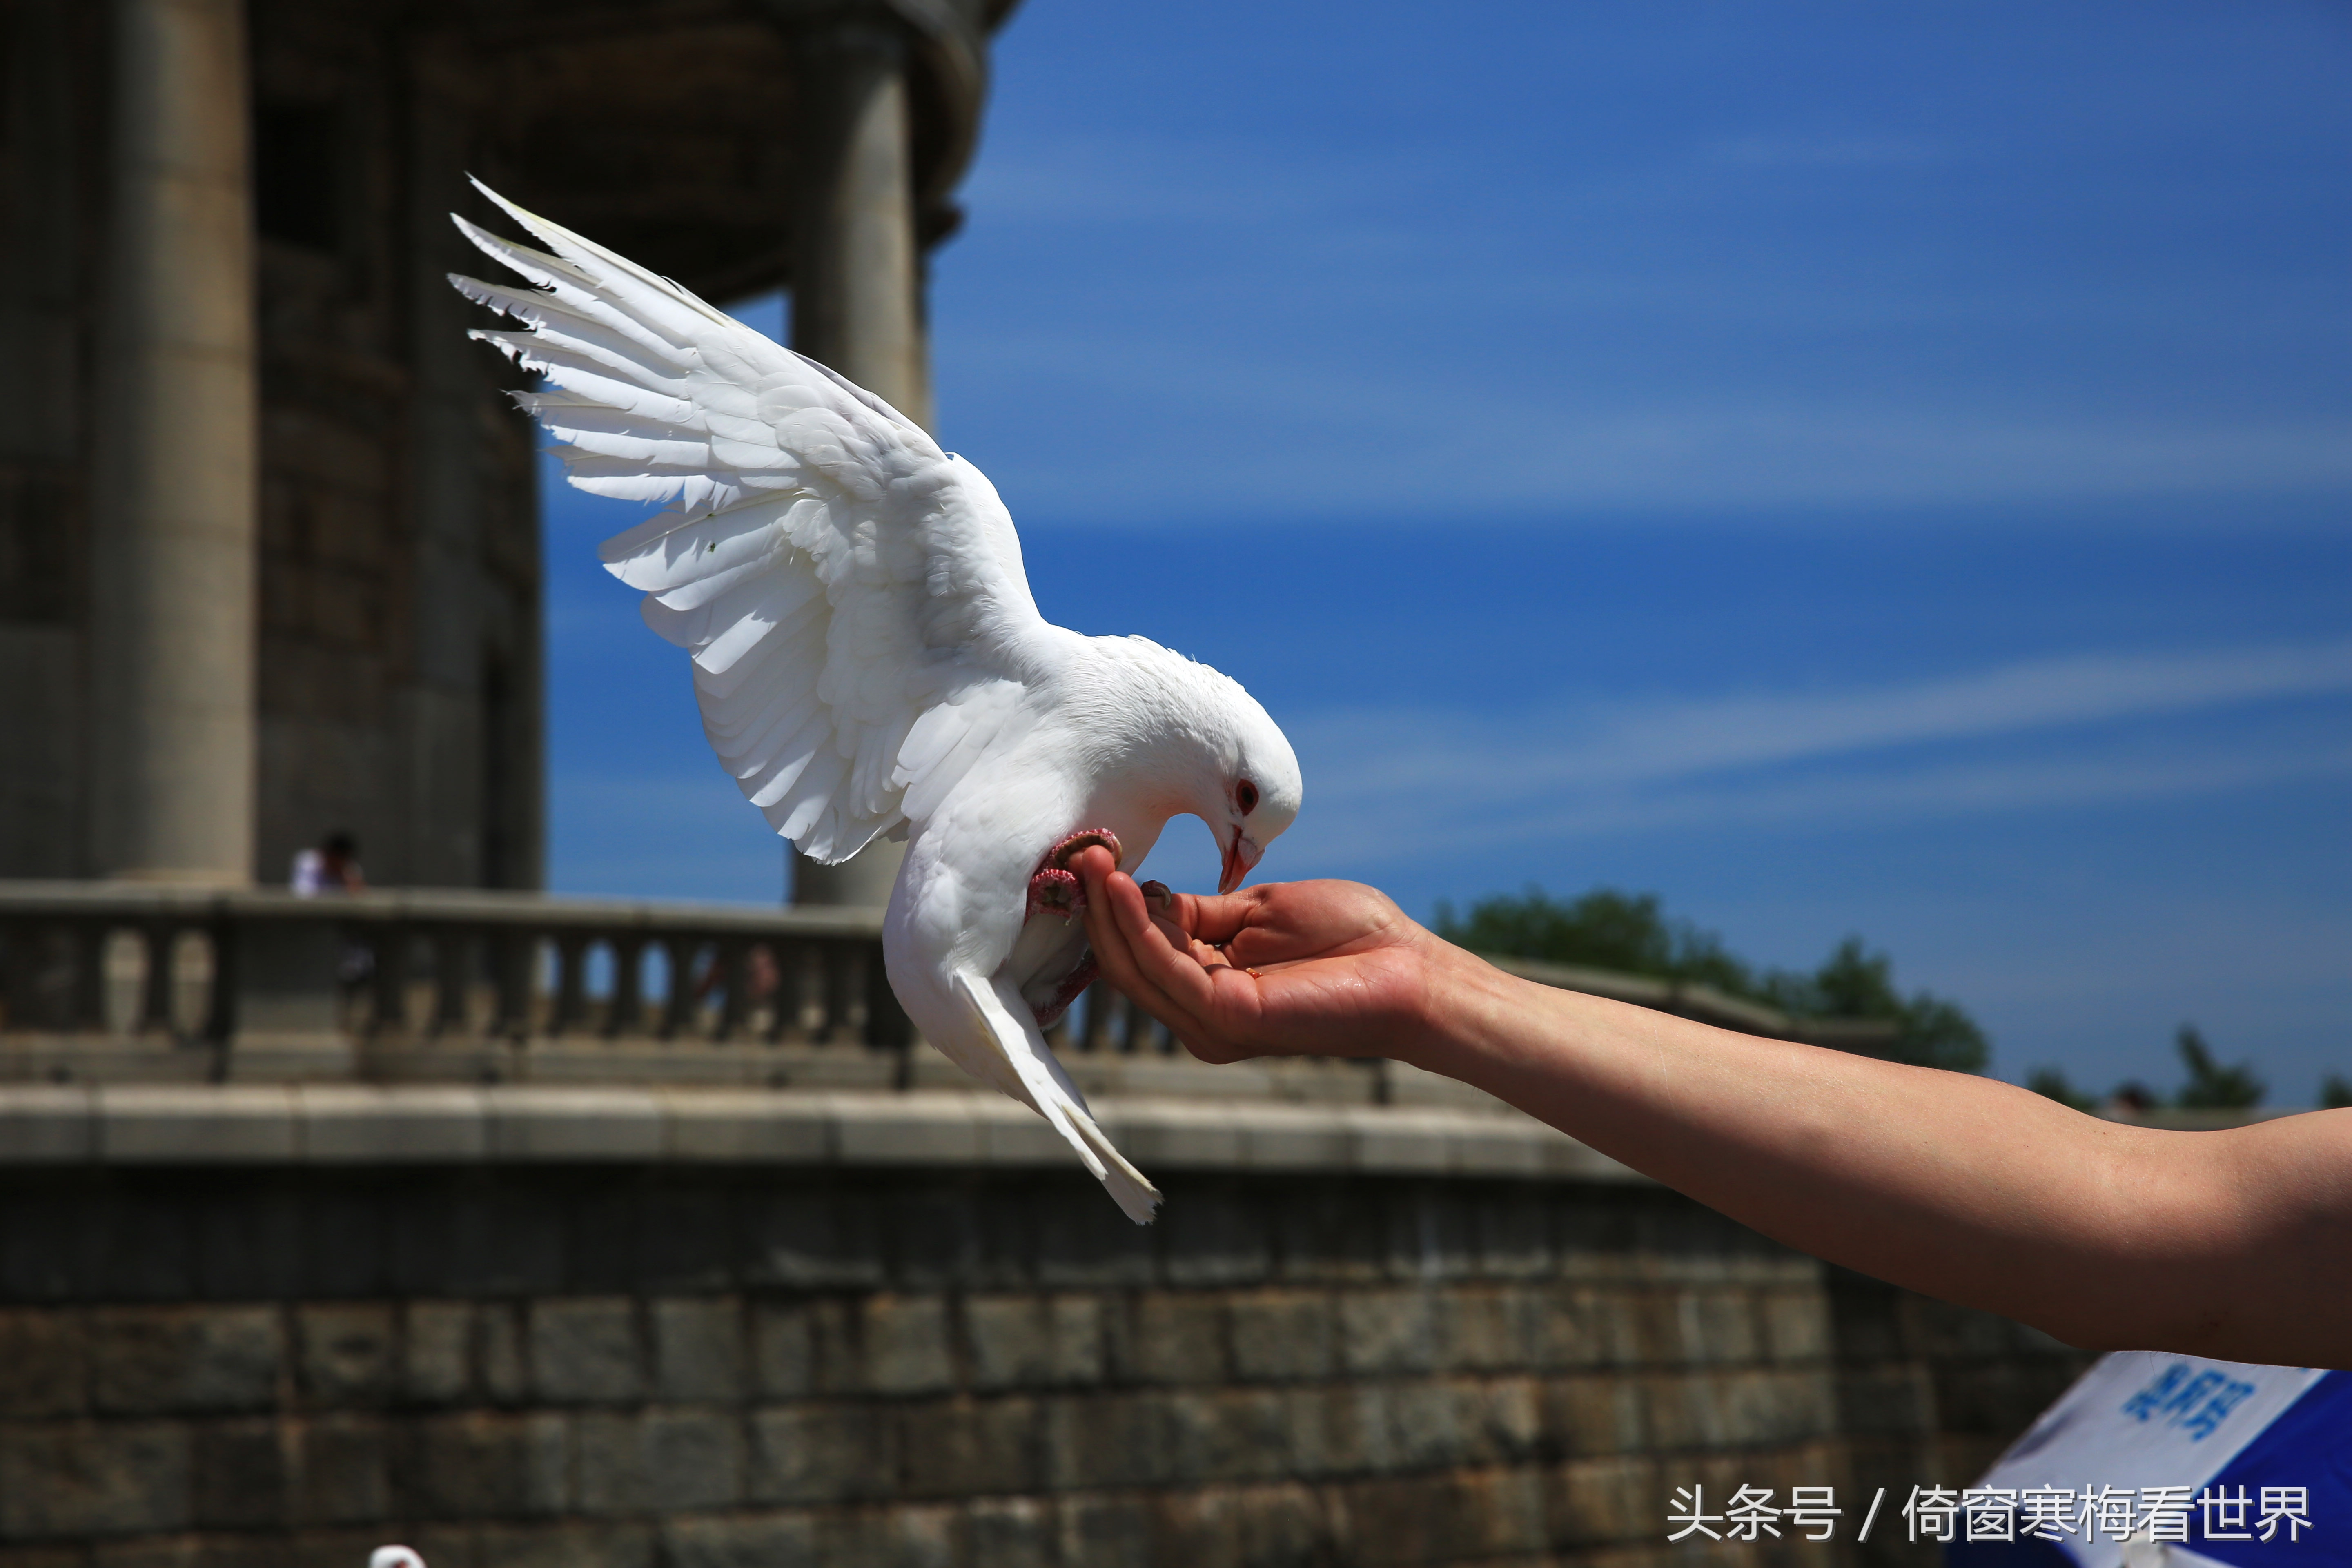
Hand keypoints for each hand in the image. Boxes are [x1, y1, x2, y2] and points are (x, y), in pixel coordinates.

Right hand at [1069, 846, 1450, 1062]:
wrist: (1409, 969)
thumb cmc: (1351, 937)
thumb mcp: (1260, 911)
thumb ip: (1203, 912)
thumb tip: (1147, 895)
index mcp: (1210, 987)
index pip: (1141, 949)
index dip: (1114, 904)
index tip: (1096, 854)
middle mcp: (1201, 1012)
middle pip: (1125, 962)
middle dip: (1099, 905)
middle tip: (1081, 851)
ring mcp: (1211, 1020)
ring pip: (1135, 967)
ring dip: (1110, 912)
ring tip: (1094, 860)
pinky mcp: (1226, 1017)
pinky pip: (1165, 969)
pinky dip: (1138, 926)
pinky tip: (1127, 886)